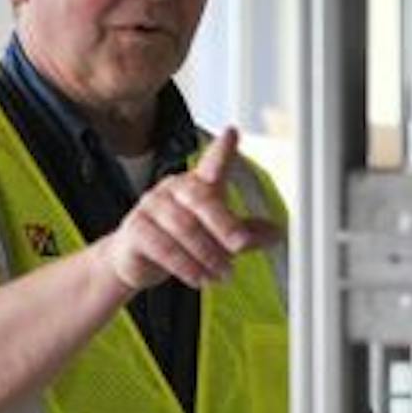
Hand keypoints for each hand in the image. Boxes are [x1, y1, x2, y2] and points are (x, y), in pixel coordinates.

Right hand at [96, 128, 281, 292]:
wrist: (134, 261)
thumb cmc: (178, 239)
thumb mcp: (215, 236)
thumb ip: (244, 233)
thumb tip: (277, 233)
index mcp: (196, 184)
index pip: (210, 162)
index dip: (221, 150)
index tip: (231, 134)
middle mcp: (173, 189)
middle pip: (201, 198)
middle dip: (225, 224)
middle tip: (241, 246)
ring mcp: (151, 207)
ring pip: (184, 228)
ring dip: (207, 255)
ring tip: (222, 273)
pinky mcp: (135, 230)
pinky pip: (163, 248)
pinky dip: (186, 266)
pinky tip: (199, 278)